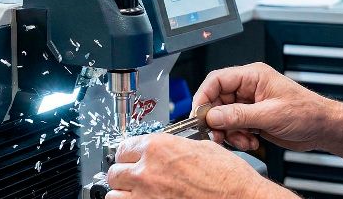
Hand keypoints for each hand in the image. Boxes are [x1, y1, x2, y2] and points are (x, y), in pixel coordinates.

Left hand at [106, 133, 286, 198]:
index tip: (131, 158)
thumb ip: (174, 147)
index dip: (129, 154)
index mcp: (158, 148)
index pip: (124, 147)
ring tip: (137, 193)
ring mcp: (145, 196)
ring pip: (114, 194)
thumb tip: (164, 150)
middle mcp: (147, 172)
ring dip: (124, 192)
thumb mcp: (201, 148)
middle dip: (123, 173)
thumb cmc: (228, 178)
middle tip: (134, 176)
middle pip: (115, 172)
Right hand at [194, 62, 335, 151]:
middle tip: (218, 135)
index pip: (217, 80)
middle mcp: (248, 88)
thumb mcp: (270, 114)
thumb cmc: (307, 112)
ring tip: (243, 141)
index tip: (198, 115)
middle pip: (217, 101)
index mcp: (252, 76)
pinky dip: (237, 137)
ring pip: (224, 117)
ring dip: (229, 132)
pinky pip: (234, 127)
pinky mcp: (253, 118)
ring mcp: (250, 104)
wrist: (323, 128)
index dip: (204, 97)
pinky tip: (251, 142)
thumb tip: (213, 115)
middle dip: (217, 120)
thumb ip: (239, 115)